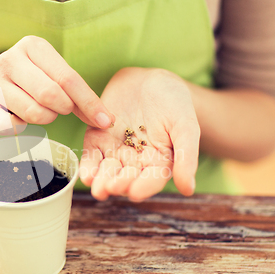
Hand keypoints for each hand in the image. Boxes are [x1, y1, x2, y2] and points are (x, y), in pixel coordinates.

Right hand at [0, 35, 113, 132]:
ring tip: (40, 111)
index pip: (69, 78)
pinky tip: (18, 118)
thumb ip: (77, 94)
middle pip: (51, 94)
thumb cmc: (29, 82)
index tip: (106, 121)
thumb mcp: (51, 76)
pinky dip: (22, 128)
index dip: (90, 102)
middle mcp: (10, 59)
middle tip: (60, 110)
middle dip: (63, 109)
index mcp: (33, 46)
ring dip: (45, 119)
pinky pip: (11, 126)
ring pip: (34, 112)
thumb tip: (107, 120)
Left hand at [80, 68, 199, 201]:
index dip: (143, 187)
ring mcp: (115, 151)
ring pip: (107, 170)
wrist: (150, 80)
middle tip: (111, 188)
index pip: (151, 180)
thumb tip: (188, 190)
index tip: (135, 193)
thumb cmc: (174, 104)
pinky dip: (88, 164)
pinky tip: (86, 175)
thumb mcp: (186, 126)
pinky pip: (91, 154)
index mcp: (159, 163)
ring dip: (101, 180)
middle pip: (126, 178)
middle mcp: (135, 162)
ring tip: (97, 187)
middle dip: (118, 184)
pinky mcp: (98, 138)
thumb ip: (187, 156)